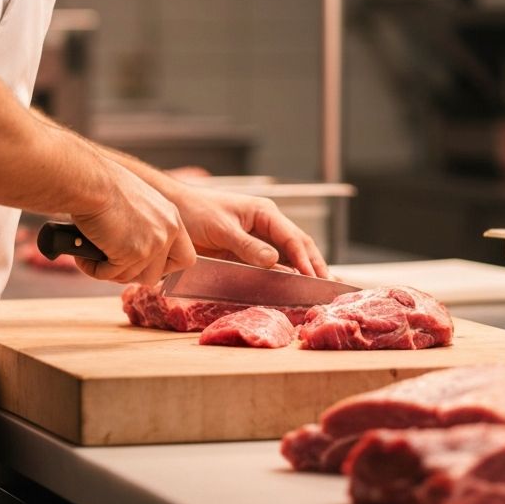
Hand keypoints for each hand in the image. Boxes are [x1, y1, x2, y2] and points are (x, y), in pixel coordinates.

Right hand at [71, 163, 196, 285]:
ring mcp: (152, 244)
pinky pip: (110, 274)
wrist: (92, 182)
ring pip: (133, 277)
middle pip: (158, 274)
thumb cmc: (105, 186)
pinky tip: (83, 255)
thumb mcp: (139, 203)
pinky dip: (94, 268)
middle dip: (134, 273)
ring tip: (93, 255)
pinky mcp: (132, 254)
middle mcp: (167, 231)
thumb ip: (146, 226)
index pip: (185, 257)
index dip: (165, 266)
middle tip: (114, 262)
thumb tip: (133, 250)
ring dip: (111, 271)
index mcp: (171, 217)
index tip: (146, 263)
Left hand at [168, 183, 328, 277]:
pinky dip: (284, 278)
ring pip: (288, 258)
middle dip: (314, 267)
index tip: (315, 279)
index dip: (306, 259)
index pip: (293, 238)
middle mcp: (267, 226)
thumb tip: (274, 261)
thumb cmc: (197, 212)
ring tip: (318, 294)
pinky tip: (292, 290)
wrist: (175, 210)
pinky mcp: (248, 254)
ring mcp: (259, 240)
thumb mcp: (221, 228)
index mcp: (264, 213)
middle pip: (299, 247)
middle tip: (329, 290)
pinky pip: (272, 267)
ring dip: (302, 274)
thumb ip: (247, 245)